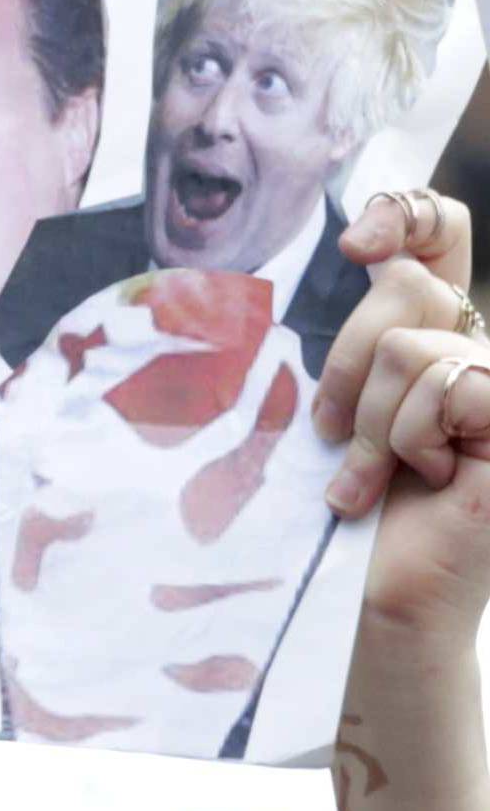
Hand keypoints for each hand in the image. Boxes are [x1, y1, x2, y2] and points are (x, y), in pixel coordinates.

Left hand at [315, 189, 489, 651]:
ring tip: (373, 480)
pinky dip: (414, 438)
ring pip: (411, 346)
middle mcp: (476, 347)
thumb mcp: (340, 406)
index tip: (355, 246)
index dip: (403, 212)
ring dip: (372, 423)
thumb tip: (365, 251)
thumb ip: (358, 336)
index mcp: (435, 328)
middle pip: (408, 283)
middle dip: (349, 362)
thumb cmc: (349, 514)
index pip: (438, 225)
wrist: (378, 598)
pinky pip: (448, 384)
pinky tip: (428, 482)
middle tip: (334, 434)